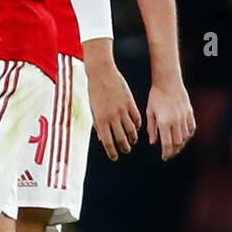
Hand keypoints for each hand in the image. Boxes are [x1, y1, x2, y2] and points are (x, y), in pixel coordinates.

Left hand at [83, 42, 141, 159]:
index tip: (115, 158)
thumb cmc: (94, 92)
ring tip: (132, 142)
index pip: (107, 142)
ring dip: (132, 138)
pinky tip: (137, 128)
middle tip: (126, 151)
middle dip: (124, 148)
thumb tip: (103, 140)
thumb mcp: (93, 110)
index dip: (112, 152)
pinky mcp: (130, 104)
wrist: (102, 74)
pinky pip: (136, 119)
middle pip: (121, 139)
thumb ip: (98, 125)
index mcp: (100, 120)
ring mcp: (122, 111)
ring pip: (131, 130)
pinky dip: (137, 125)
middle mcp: (112, 118)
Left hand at [145, 80, 194, 159]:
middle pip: (177, 143)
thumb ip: (152, 129)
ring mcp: (185, 118)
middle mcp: (176, 122)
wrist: (168, 83)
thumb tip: (153, 143)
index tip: (164, 158)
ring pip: (185, 137)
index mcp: (164, 122)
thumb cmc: (155, 97)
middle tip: (169, 155)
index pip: (167, 144)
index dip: (166, 153)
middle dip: (173, 151)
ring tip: (175, 148)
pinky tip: (183, 138)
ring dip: (181, 145)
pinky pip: (191, 129)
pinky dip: (188, 136)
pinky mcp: (190, 113)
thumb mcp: (149, 112)